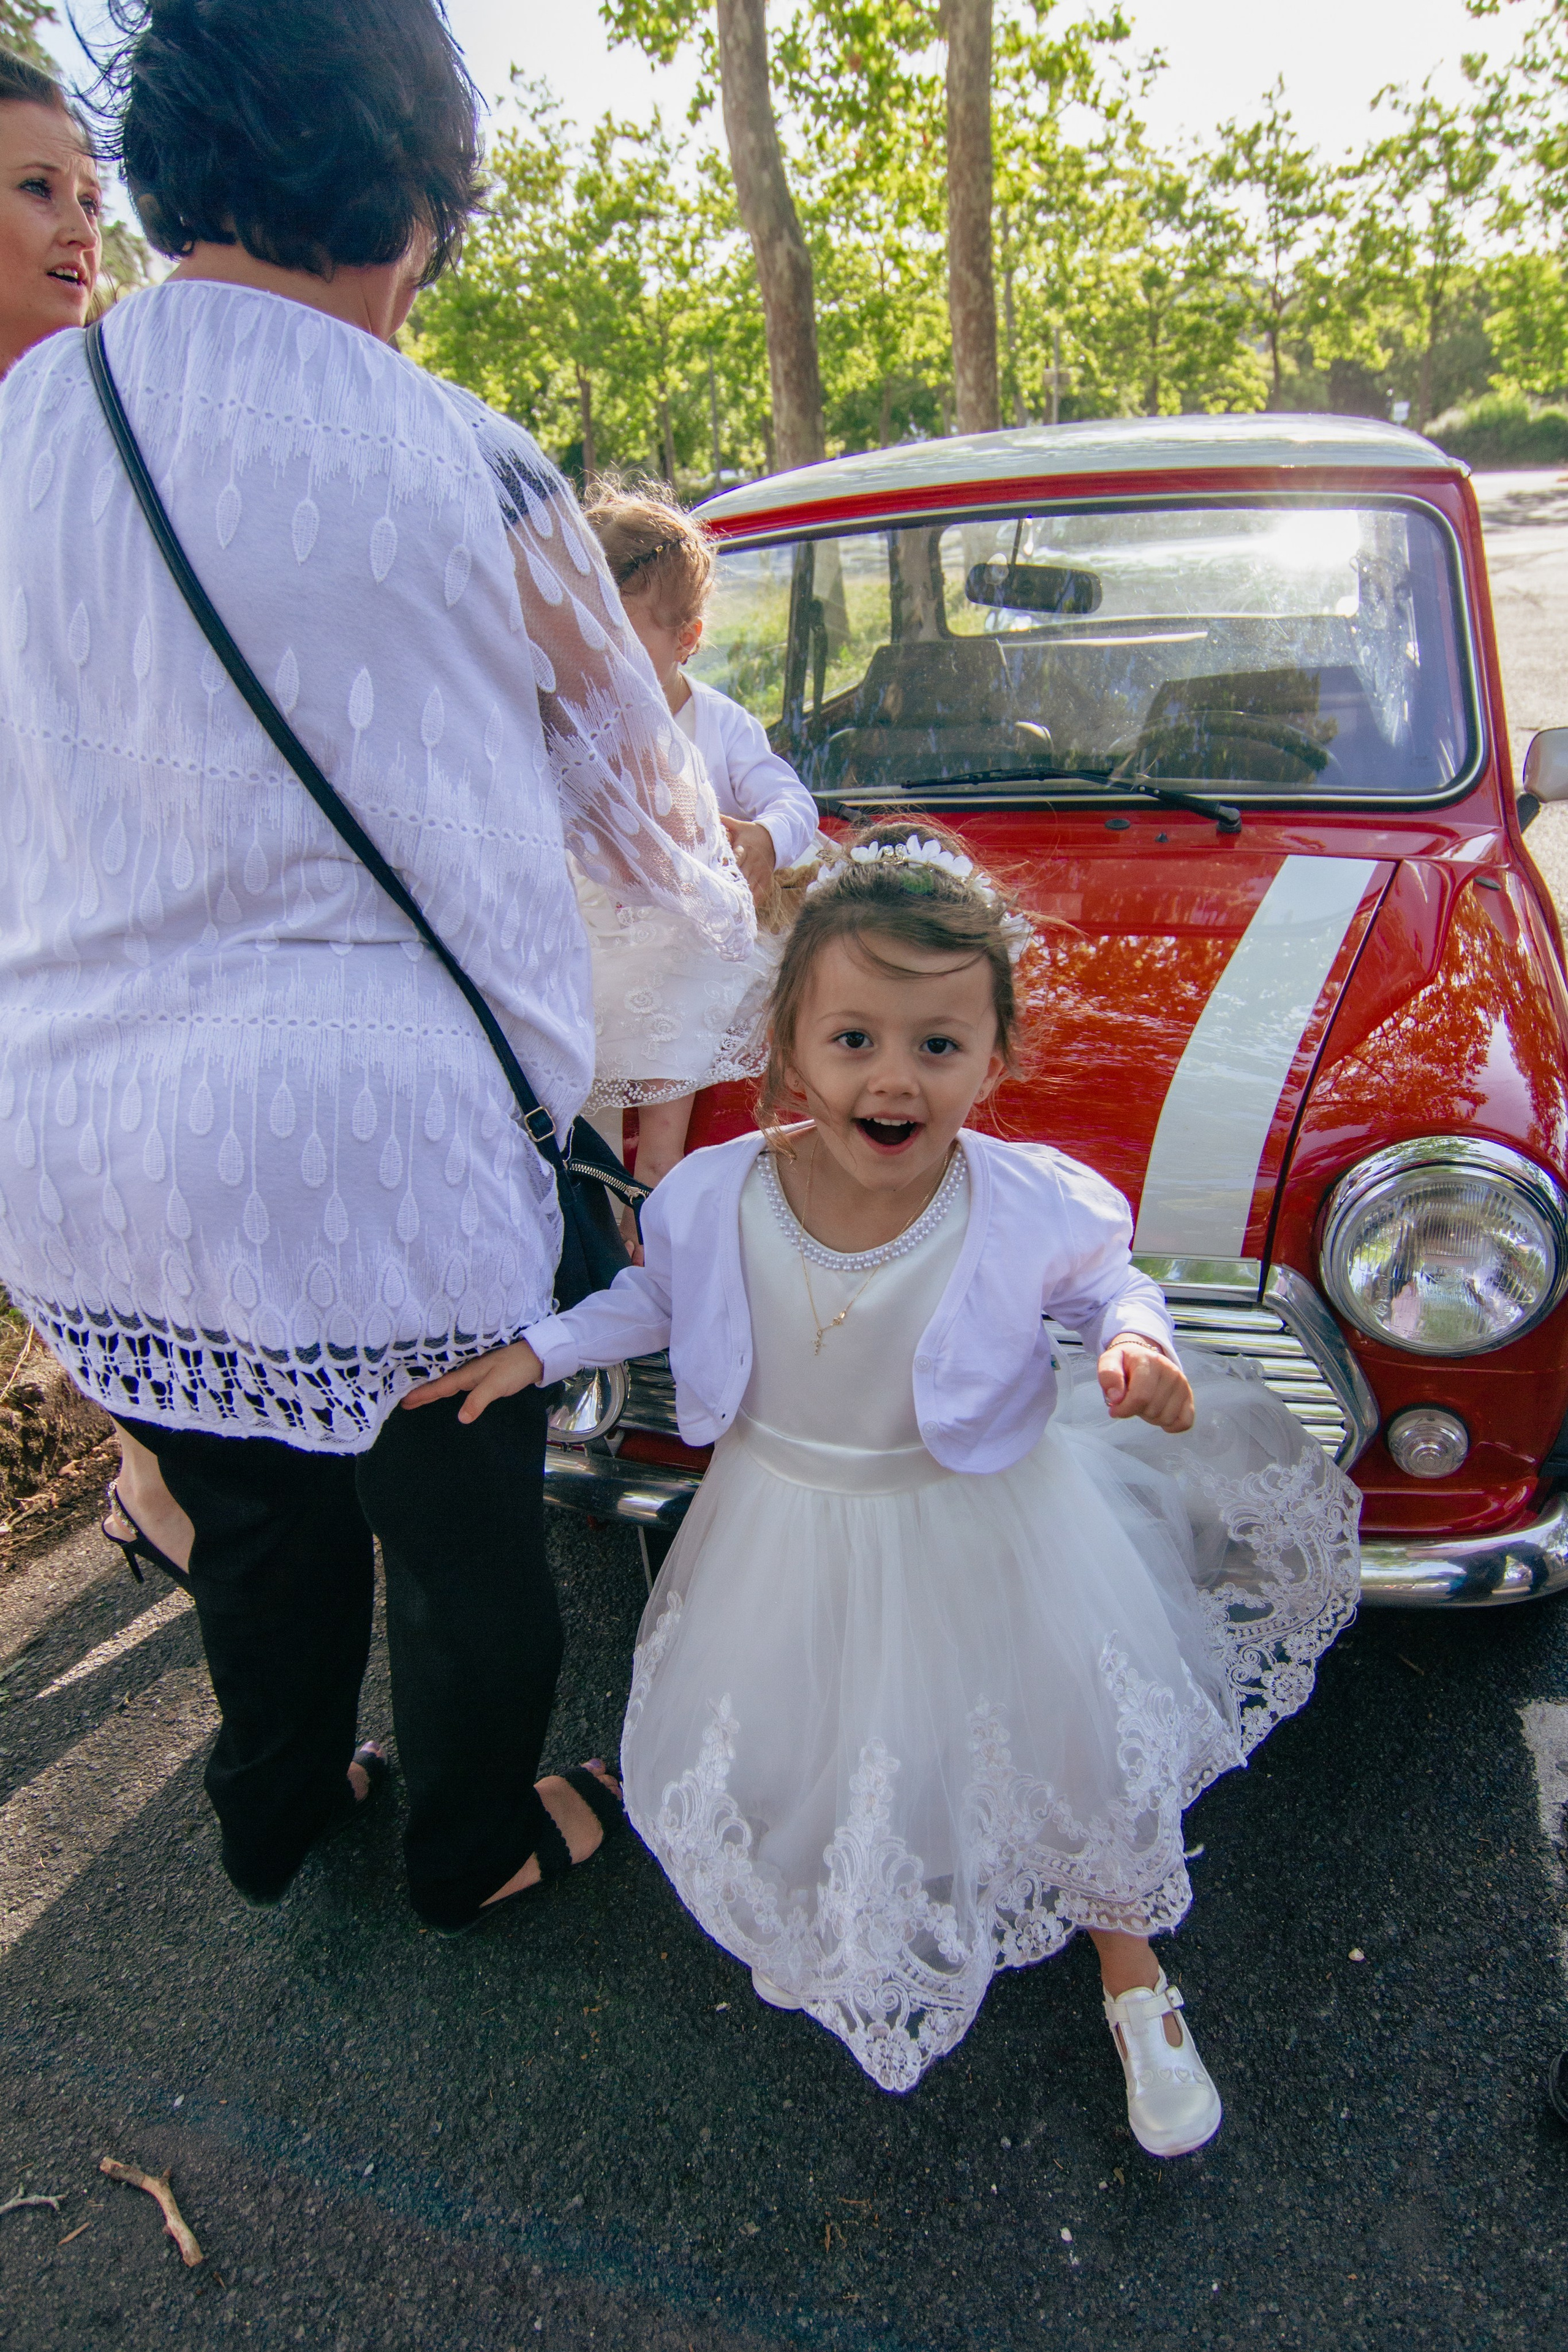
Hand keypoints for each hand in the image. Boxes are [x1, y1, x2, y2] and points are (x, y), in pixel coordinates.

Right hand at [402, 1341, 544, 1423]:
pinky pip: (459, 1384)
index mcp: (467, 1373)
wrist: (537, 1356)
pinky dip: (448, 1389)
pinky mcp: (484, 1376)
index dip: (422, 1394)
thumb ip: (478, 1400)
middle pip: (440, 1384)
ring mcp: (475, 1374)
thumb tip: (460, 1418)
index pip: (440, 1386)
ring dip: (433, 1390)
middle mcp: (467, 1373)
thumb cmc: (516, 1368)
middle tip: (403, 1401)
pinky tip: (448, 1392)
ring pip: (448, 1383)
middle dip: (422, 1392)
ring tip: (417, 1398)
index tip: (403, 1401)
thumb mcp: (496, 1384)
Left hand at [722, 815, 776, 904]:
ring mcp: (760, 871)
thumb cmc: (753, 833)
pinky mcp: (766, 879)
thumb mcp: (740, 825)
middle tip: (719, 895)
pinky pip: (760, 892)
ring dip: (740, 895)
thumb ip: (725, 821)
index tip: (719, 873)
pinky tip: (744, 909)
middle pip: (742, 875)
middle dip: (732, 884)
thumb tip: (710, 814)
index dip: (729, 865)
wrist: (775, 838)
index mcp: (745, 847)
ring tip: (729, 905)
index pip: (737, 857)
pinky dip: (752, 901)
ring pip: (750, 886)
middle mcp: (753, 861)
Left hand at [1097, 1336, 1194, 1432]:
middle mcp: (1171, 1371)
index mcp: (1150, 1361)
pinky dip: (1171, 1425)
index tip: (1114, 1409)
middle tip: (1132, 1400)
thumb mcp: (1109, 1361)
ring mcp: (1182, 1384)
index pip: (1140, 1397)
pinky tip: (1159, 1415)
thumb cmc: (1125, 1363)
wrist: (1143, 1355)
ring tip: (1144, 1403)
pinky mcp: (1189, 1396)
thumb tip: (1116, 1398)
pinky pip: (1185, 1422)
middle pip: (1152, 1410)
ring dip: (1151, 1418)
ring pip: (1166, 1418)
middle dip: (1137, 1411)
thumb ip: (1108, 1376)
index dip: (1124, 1409)